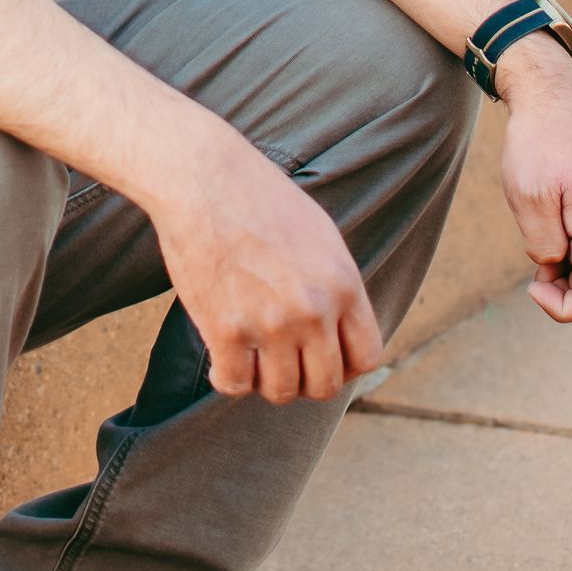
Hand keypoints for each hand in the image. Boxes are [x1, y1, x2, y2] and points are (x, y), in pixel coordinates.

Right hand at [152, 120, 383, 404]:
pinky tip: (223, 360)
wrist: (204, 180)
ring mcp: (270, 324)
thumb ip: (336, 286)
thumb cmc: (258, 199)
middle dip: (306, 380)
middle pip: (325, 384)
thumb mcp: (320, 236)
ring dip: (266, 381)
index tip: (322, 358)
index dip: (346, 367)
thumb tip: (340, 329)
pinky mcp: (225, 330)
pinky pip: (235, 384)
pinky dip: (228, 379)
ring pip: (281, 390)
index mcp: (344, 284)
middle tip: (283, 362)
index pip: (366, 357)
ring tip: (252, 358)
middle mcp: (314, 310)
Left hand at [496, 35, 571, 322]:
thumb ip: (544, 244)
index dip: (560, 309)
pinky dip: (569, 256)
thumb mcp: (528, 197)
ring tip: (536, 236)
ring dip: (564, 273)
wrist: (555, 100)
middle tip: (531, 266)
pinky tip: (546, 227)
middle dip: (562, 294)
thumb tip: (556, 267)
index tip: (532, 283)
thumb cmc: (538, 143)